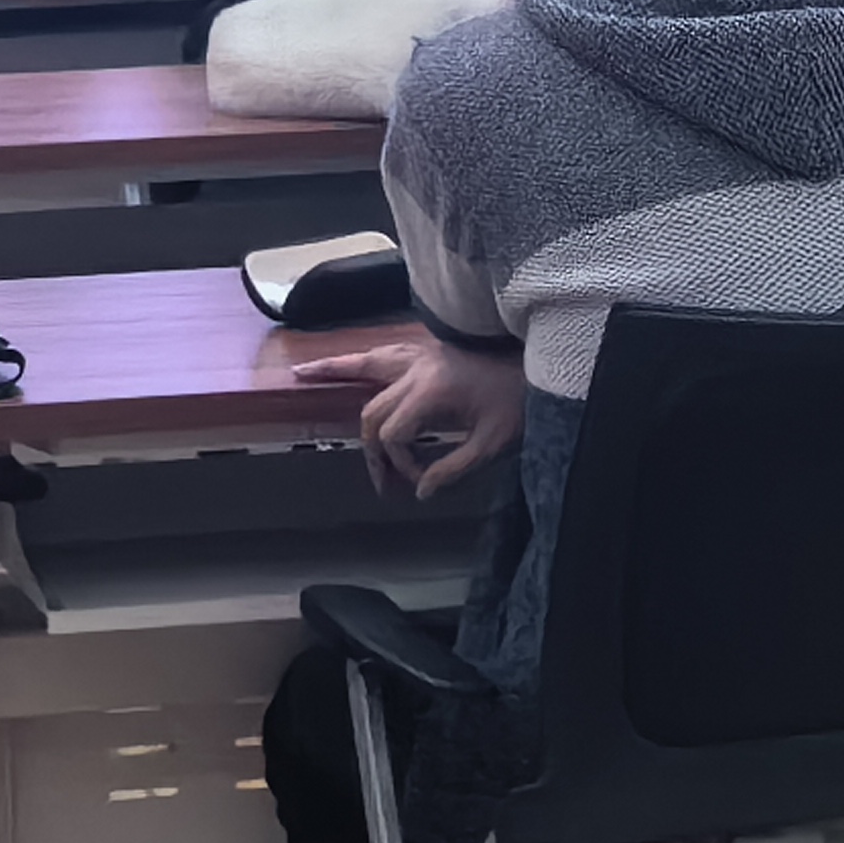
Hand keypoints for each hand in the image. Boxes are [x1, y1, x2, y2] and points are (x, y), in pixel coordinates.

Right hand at [289, 337, 526, 498]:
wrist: (540, 358)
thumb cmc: (519, 400)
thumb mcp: (493, 444)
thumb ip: (454, 470)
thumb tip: (419, 492)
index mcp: (431, 392)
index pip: (393, 437)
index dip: (402, 465)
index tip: (423, 481)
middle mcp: (416, 369)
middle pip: (373, 413)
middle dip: (372, 450)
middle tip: (382, 481)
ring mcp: (420, 355)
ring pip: (366, 365)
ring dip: (335, 371)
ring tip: (303, 373)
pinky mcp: (427, 349)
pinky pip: (383, 352)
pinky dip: (359, 358)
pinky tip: (348, 362)